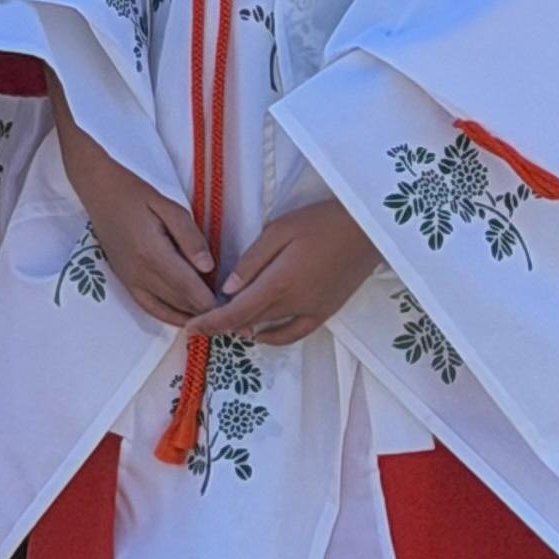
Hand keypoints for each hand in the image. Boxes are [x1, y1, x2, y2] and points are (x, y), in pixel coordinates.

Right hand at [51, 110, 217, 330]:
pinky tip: (186, 318)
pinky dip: (170, 316)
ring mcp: (130, 280)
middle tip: (232, 308)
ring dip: (191, 314)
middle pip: (181, 303)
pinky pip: (149, 308)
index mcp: (153, 254)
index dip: (214, 302)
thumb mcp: (169, 206)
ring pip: (167, 309)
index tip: (237, 303)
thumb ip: (190, 237)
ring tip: (215, 315)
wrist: (99, 191)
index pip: (190, 289)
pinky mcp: (125, 281)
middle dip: (207, 310)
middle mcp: (139, 274)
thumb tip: (209, 267)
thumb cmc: (136, 193)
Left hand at [198, 199, 381, 347]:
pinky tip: (259, 332)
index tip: (190, 328)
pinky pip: (294, 333)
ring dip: (243, 330)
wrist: (367, 230)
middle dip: (221, 325)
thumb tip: (228, 289)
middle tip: (200, 323)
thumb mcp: (280, 230)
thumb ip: (252, 261)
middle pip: (249, 323)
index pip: (236, 312)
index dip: (211, 323)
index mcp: (279, 282)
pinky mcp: (326, 312)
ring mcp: (312, 311)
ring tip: (224, 324)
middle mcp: (295, 304)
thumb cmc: (321, 222)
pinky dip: (273, 337)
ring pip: (268, 330)